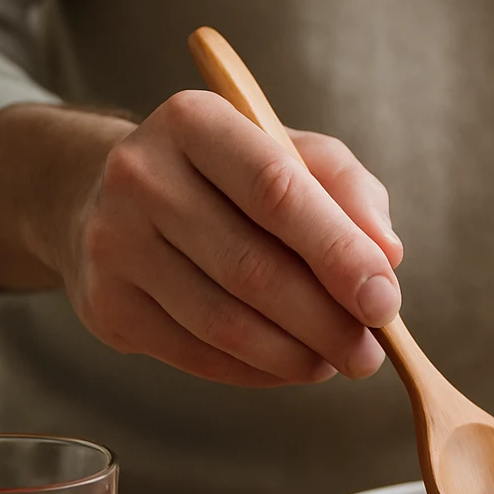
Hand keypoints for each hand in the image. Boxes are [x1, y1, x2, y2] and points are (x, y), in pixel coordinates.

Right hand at [0, 94, 402, 386]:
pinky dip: (257, 371)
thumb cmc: (227, 178)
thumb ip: (347, 191)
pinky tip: (290, 364)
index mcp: (195, 122)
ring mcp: (114, 243)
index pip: (277, 190)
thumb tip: (386, 254)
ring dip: (295, 355)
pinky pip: (197, 355)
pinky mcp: (107, 304)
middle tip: (369, 354)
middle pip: (251, 267)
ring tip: (336, 361)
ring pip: (223, 323)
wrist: (114, 199)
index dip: (338, 253)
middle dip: (325, 322)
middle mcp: (141, 176)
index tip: (384, 300)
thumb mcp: (291, 154)